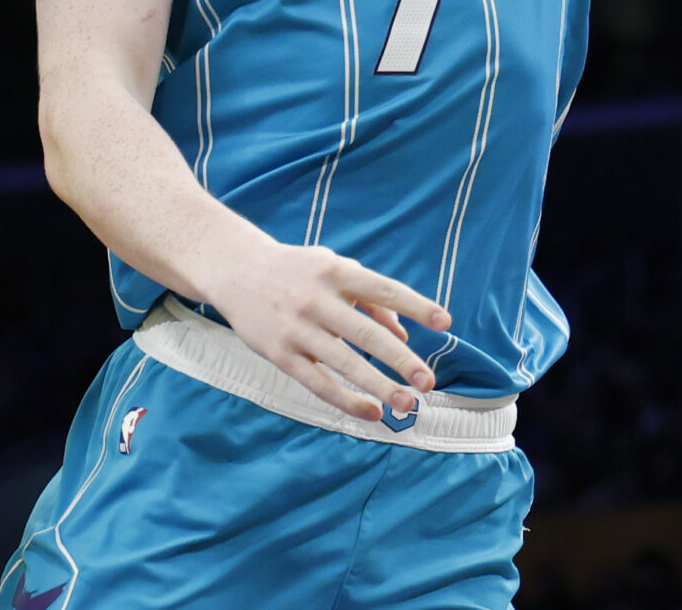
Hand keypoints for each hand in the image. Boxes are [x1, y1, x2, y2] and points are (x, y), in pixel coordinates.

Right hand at [202, 237, 451, 420]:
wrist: (235, 270)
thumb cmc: (297, 270)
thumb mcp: (333, 268)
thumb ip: (371, 298)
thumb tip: (404, 335)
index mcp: (335, 271)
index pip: (383, 288)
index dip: (416, 305)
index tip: (446, 322)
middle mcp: (316, 298)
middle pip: (366, 333)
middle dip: (401, 360)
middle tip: (428, 382)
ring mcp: (296, 328)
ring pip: (344, 363)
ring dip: (379, 386)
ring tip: (408, 404)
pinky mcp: (279, 353)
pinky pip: (318, 382)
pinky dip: (347, 400)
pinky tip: (371, 412)